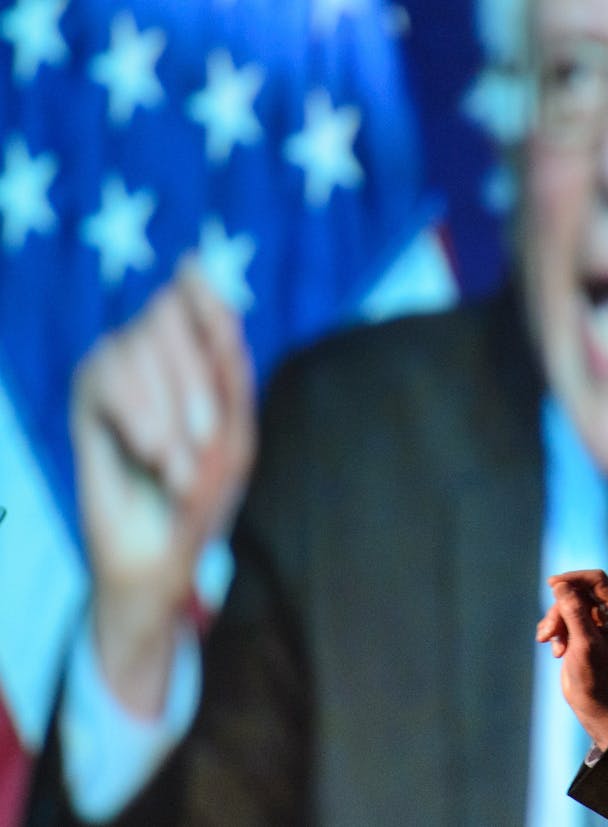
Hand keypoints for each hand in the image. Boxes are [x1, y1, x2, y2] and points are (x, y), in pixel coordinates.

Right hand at [69, 262, 254, 716]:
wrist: (161, 554)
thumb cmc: (206, 495)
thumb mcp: (233, 430)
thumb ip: (225, 360)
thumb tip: (206, 286)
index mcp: (202, 360)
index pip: (198, 300)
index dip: (202, 295)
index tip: (202, 299)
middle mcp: (157, 358)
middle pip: (167, 315)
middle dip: (194, 381)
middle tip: (204, 440)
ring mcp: (118, 374)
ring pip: (135, 343)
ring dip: (168, 410)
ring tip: (176, 464)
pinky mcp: (87, 399)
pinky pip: (105, 373)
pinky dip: (137, 415)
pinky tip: (149, 453)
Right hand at [535, 570, 607, 749]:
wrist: (592, 703)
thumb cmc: (594, 676)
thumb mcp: (584, 643)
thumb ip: (574, 612)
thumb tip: (561, 585)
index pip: (597, 580)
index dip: (575, 578)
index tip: (553, 584)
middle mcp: (607, 614)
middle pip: (577, 592)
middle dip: (559, 608)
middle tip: (548, 630)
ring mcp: (592, 623)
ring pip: (565, 605)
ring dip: (553, 621)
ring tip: (547, 641)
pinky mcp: (578, 633)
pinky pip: (560, 619)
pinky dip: (553, 631)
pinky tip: (556, 651)